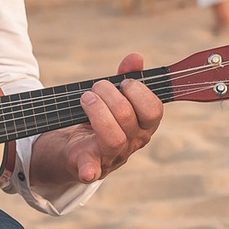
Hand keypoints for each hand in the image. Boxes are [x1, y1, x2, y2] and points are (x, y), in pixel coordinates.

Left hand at [28, 53, 164, 187]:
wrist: (74, 148)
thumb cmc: (100, 118)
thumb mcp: (115, 96)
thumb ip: (127, 76)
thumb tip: (136, 58)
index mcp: (143, 125)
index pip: (154, 110)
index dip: (138, 91)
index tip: (124, 82)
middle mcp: (132, 142)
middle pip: (128, 118)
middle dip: (109, 94)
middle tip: (96, 87)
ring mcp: (112, 156)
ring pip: (113, 138)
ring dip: (96, 111)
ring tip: (85, 98)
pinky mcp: (89, 166)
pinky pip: (92, 170)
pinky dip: (89, 169)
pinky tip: (87, 169)